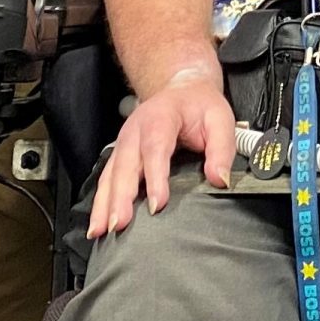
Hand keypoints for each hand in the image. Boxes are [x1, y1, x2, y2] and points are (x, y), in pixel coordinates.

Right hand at [89, 71, 234, 237]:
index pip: (155, 148)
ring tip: (101, 230)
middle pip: (125, 165)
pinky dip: (99, 203)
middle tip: (121, 224)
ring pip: (110, 175)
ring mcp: (123, 144)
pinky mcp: (119, 156)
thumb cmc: (198, 106)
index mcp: (160, 118)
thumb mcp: (219, 119)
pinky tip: (98, 225)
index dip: (155, 177)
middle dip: (121, 196)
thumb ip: (221, 149)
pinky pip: (105, 180)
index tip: (157, 204)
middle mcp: (135, 131)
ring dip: (104, 204)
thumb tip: (219, 179)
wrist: (181, 89)